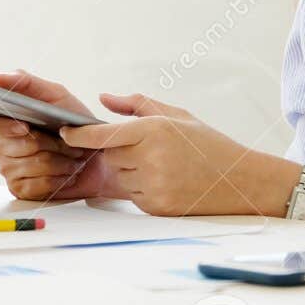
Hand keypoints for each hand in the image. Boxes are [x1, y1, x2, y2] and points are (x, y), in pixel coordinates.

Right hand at [0, 71, 114, 201]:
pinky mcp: (22, 190)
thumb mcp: (56, 96)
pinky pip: (39, 184)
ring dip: (60, 160)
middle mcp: (1, 147)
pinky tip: (68, 172)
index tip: (24, 127)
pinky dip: (60, 177)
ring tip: (73, 156)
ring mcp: (9, 170)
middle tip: (67, 140)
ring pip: (31, 164)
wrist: (99, 156)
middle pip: (12, 147)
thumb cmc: (75, 124)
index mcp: (2, 122)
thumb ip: (28, 83)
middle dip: (48, 143)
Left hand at [59, 93, 293, 216]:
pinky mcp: (156, 206)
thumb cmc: (208, 144)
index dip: (80, 135)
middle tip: (148, 149)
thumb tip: (105, 98)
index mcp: (154, 130)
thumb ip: (138, 105)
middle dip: (120, 152)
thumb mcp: (176, 115)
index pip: (104, 134)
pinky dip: (142, 188)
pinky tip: (167, 181)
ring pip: (120, 177)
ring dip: (130, 171)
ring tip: (162, 166)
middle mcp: (151, 158)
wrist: (240, 180)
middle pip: (110, 156)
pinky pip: (133, 195)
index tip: (65, 132)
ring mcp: (154, 185)